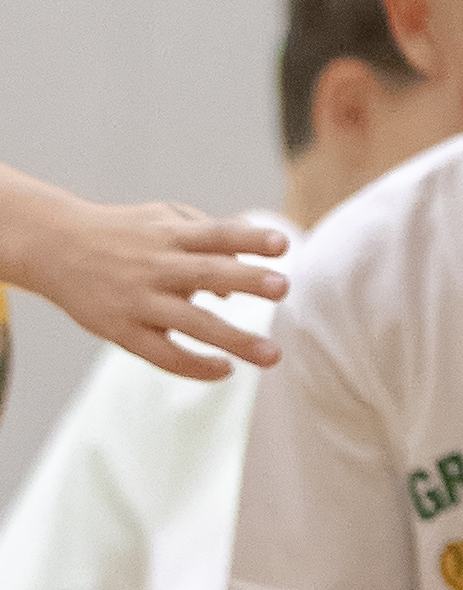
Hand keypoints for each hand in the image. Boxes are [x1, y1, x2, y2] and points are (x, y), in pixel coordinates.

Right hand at [0, 182, 288, 376]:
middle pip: (207, 272)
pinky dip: (194, 366)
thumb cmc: (122, 233)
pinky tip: (225, 370)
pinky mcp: (122, 330)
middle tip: (283, 287)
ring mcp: (138, 299)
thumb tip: (239, 281)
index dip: (249, 238)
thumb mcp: (161, 219)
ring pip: (191, 321)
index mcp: (168, 234)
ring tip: (272, 354)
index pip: (216, 233)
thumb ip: (206, 238)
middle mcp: (156, 265)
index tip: (283, 243)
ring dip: (233, 338)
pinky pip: (163, 354)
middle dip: (246, 280)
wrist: (52, 246)